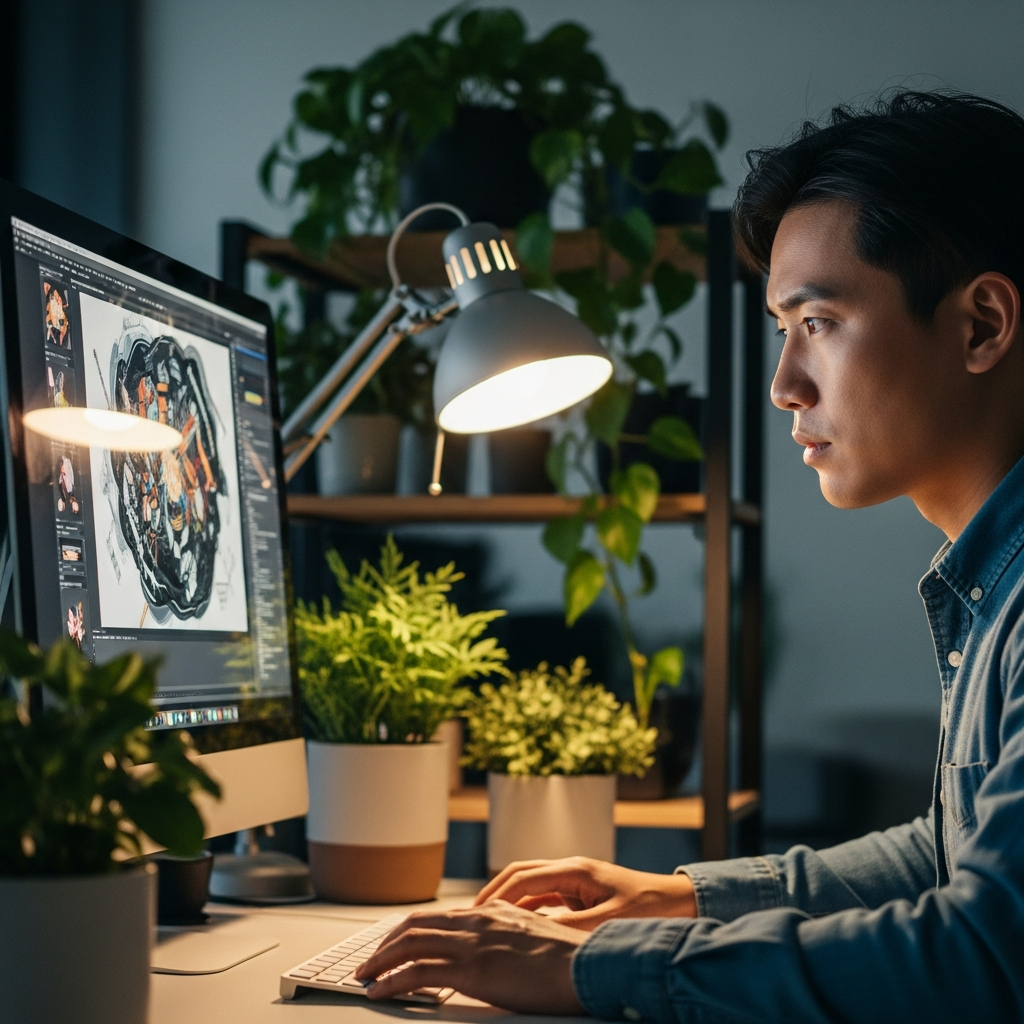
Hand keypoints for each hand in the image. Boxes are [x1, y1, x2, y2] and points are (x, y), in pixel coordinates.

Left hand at [354, 901, 585, 1013]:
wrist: (584, 965)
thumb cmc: (567, 959)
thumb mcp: (532, 934)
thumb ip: (506, 934)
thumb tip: (491, 948)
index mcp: (491, 911)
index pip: (437, 916)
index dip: (408, 930)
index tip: (393, 944)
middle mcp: (476, 920)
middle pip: (415, 924)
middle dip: (386, 943)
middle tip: (369, 961)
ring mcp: (472, 943)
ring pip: (409, 944)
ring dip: (380, 961)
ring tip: (364, 976)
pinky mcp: (471, 969)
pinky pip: (418, 972)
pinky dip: (392, 981)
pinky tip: (380, 992)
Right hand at [474, 856, 696, 929]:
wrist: (680, 902)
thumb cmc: (650, 909)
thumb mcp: (610, 923)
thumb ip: (572, 928)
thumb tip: (537, 937)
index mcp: (575, 869)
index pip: (523, 877)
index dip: (496, 896)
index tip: (476, 915)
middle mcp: (571, 870)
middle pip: (520, 874)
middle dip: (493, 893)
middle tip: (470, 917)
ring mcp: (575, 881)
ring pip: (531, 886)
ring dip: (508, 901)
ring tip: (485, 923)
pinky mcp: (581, 894)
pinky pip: (545, 899)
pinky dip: (526, 910)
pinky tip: (517, 929)